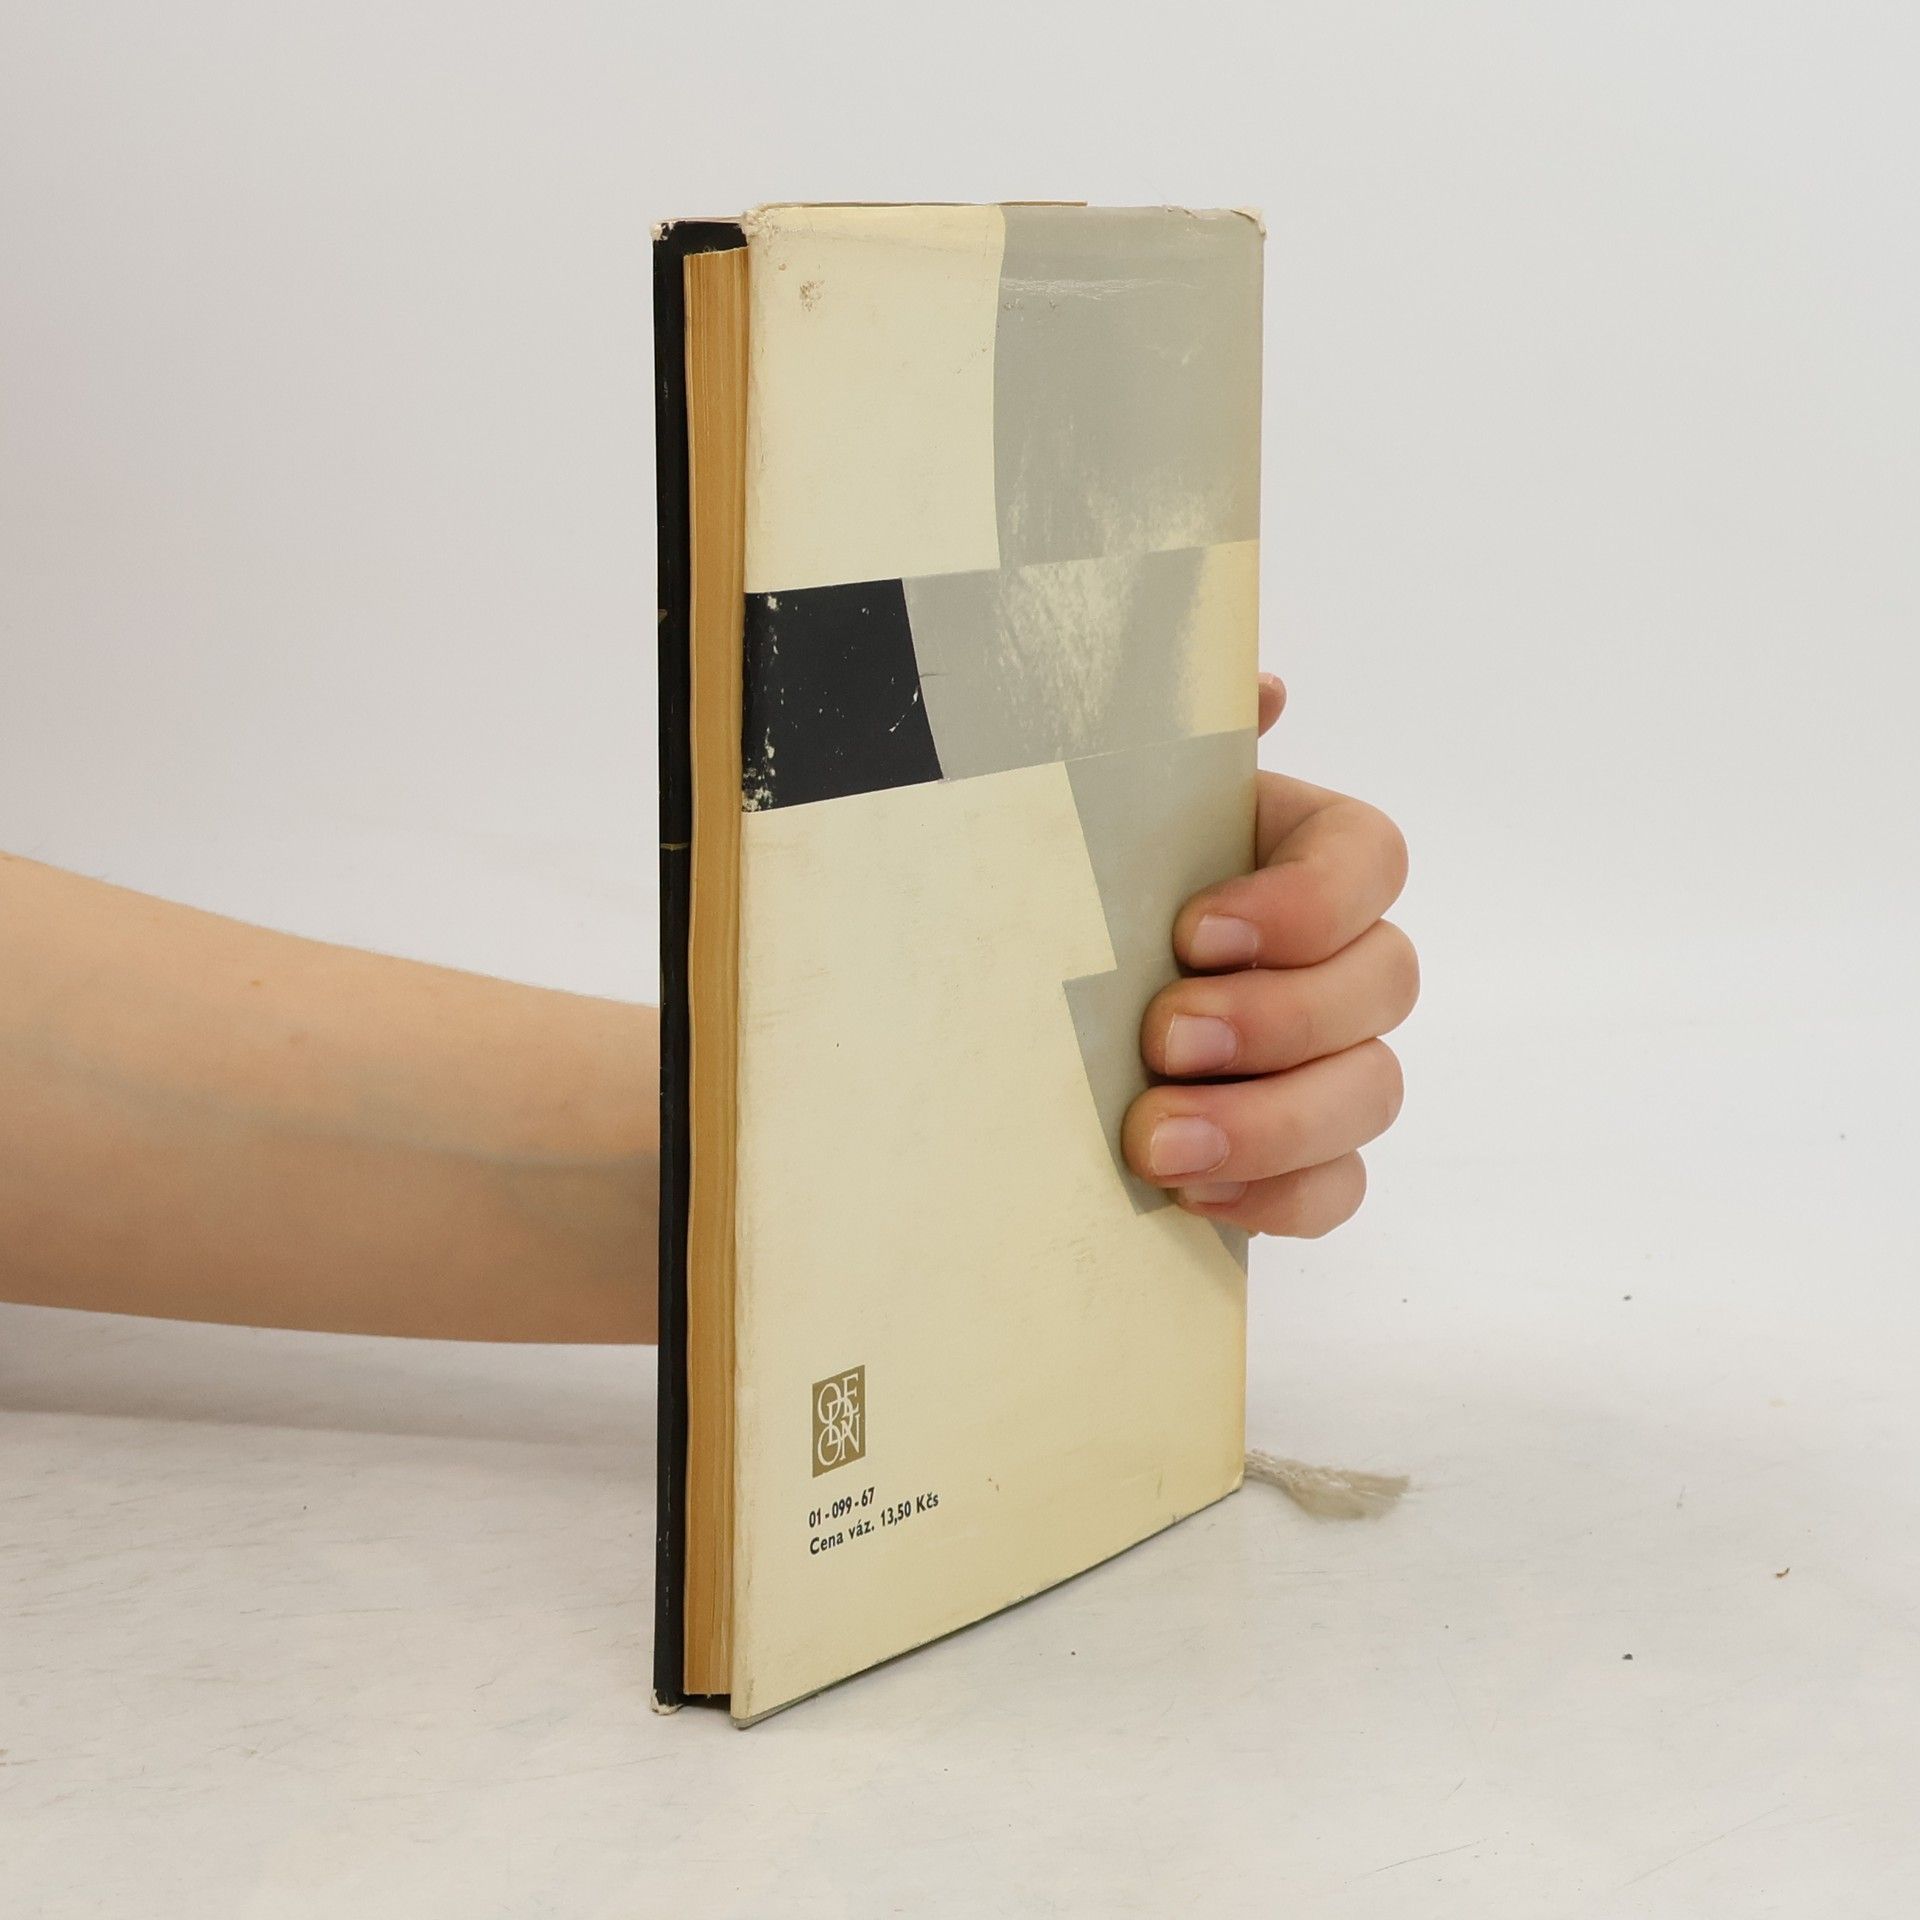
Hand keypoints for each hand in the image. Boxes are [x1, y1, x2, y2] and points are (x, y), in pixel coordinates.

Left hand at [1123, 676, 1416, 1236]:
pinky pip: (1339, 1187)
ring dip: (1271, 1124)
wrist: (1031, 1008)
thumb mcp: (1106, 804)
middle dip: (1276, 1020)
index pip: (1369, 862)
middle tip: (1162, 1040)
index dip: (1302, 903)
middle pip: (1384, 984)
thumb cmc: (1076, 887)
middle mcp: (1336, 955)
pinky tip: (1193, 1196)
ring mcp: (1331, 1060)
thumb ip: (1174, 744)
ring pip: (1371, 1093)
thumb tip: (1266, 690)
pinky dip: (1278, 1197)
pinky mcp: (1300, 1154)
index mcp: (1302, 854)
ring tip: (1156, 1144)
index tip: (1195, 932)